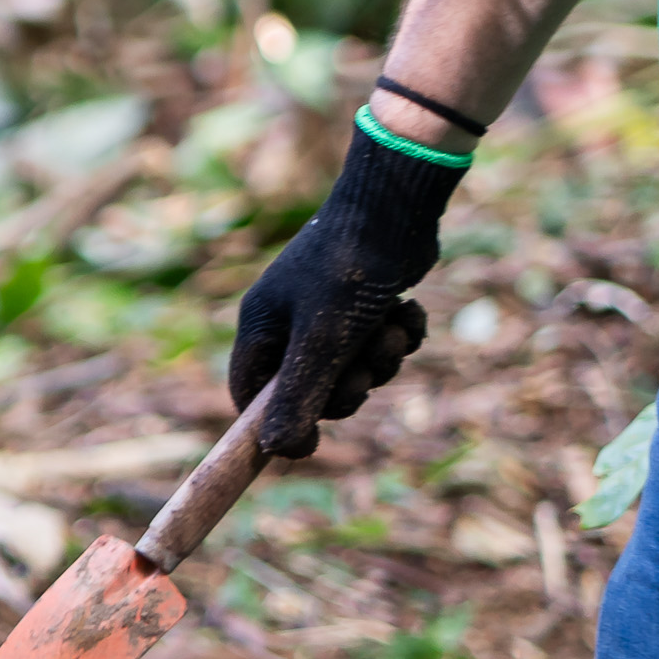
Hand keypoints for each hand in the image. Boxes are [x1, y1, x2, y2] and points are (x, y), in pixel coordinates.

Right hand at [226, 122, 465, 459]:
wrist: (396, 207)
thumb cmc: (349, 271)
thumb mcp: (321, 343)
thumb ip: (299, 398)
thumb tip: (278, 451)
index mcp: (261, 325)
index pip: (249, 394)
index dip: (274, 423)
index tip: (311, 443)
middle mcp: (289, 319)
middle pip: (311, 389)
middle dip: (348, 387)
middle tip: (367, 371)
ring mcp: (329, 311)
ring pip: (355, 367)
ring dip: (382, 358)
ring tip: (392, 328)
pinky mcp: (366, 302)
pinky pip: (381, 341)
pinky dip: (401, 333)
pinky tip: (408, 310)